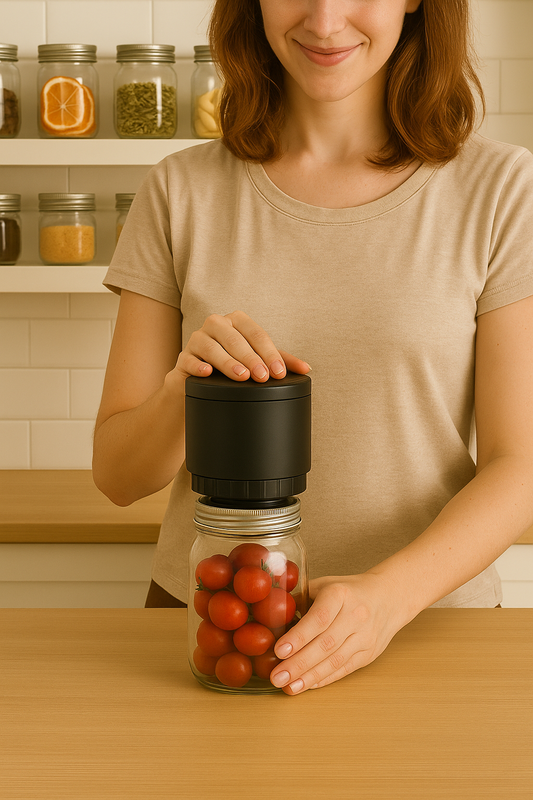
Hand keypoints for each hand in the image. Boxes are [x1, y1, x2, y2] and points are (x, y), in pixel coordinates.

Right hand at [174, 310, 310, 382]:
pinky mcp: (183, 357)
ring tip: (242, 376)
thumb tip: (306, 369)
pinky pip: (189, 359)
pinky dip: (198, 366)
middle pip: (234, 338)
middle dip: (250, 358)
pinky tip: (207, 373)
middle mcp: (216, 325)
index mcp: (237, 321)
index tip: (279, 372)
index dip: (269, 352)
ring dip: (228, 362)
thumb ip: (281, 362)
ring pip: (211, 346)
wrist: (200, 385)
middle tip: (263, 376)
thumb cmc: (233, 368)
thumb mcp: (258, 362)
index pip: (256, 333)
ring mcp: (197, 339)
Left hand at [269, 573, 406, 694]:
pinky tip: (307, 684)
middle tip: (277, 677)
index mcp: (340, 594)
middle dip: (298, 664)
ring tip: (288, 687)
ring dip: (309, 677)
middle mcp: (355, 615)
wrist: (388, 597)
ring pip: (335, 661)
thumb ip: (300, 600)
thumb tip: (272, 620)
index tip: (279, 650)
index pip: (319, 618)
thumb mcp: (324, 585)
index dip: (299, 636)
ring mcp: (365, 637)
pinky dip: (324, 679)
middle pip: (325, 644)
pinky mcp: (369, 654)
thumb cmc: (348, 591)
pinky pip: (344, 669)